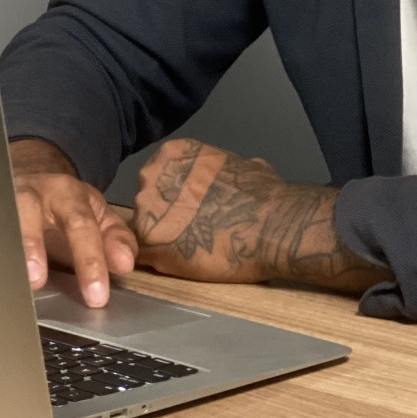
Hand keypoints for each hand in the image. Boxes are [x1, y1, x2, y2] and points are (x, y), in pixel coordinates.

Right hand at [10, 138, 137, 306]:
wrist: (34, 179)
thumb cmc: (67, 207)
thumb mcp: (98, 216)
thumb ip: (115, 238)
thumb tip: (125, 263)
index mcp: (67, 193)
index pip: (80, 224)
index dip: (89, 260)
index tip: (96, 295)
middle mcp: (32, 192)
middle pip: (29, 210)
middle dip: (31, 243)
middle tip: (36, 280)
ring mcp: (3, 201)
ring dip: (0, 246)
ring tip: (6, 278)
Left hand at [132, 138, 389, 293]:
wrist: (270, 224)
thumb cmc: (262, 194)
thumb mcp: (239, 163)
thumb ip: (218, 168)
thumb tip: (230, 174)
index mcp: (173, 154)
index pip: (158, 176)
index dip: (173, 196)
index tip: (188, 209)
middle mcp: (152, 176)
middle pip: (147, 202)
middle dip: (165, 217)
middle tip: (191, 231)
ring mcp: (147, 209)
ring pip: (146, 230)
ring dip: (163, 240)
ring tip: (192, 249)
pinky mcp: (150, 243)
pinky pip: (148, 256)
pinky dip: (163, 262)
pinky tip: (187, 264)